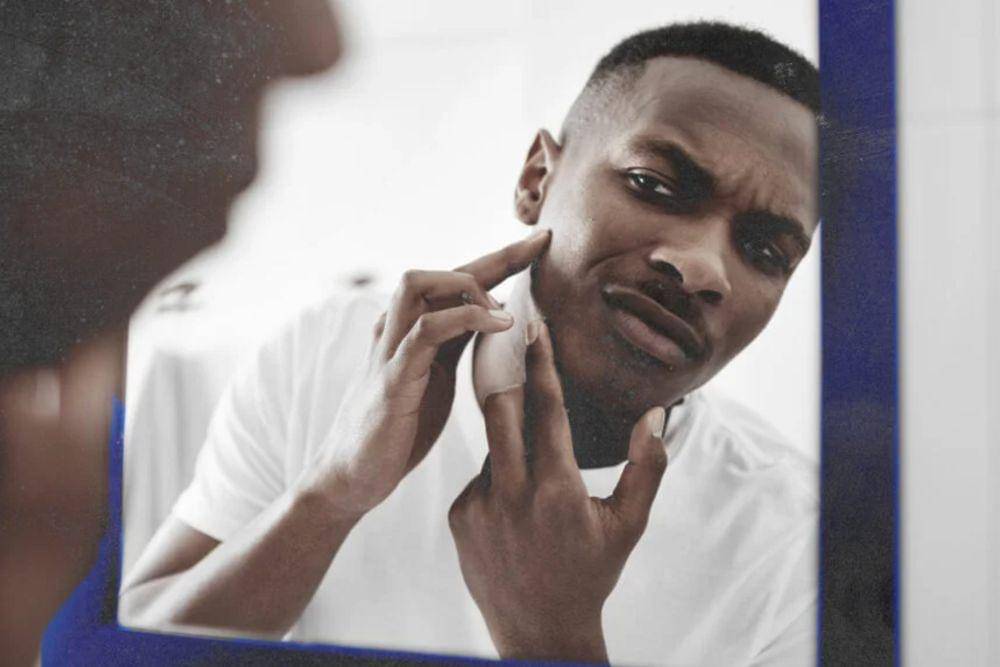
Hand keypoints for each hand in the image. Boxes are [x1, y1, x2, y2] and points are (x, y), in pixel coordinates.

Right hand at [297, 230, 550, 519]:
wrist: (352, 477)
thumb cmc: (397, 429)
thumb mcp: (436, 379)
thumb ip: (457, 346)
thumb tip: (500, 322)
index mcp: (413, 330)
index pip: (457, 282)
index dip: (500, 259)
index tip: (541, 242)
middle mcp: (397, 330)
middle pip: (440, 271)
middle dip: (494, 257)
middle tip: (537, 253)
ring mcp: (390, 351)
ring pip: (418, 284)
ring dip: (470, 284)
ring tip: (508, 311)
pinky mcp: (392, 379)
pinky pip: (424, 331)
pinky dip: (464, 318)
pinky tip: (498, 324)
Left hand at [448, 321, 667, 663]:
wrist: (538, 630)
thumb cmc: (592, 574)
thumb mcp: (628, 525)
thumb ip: (646, 467)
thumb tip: (656, 414)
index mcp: (557, 490)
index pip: (547, 409)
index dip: (542, 363)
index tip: (534, 327)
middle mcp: (512, 494)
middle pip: (500, 410)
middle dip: (512, 383)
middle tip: (519, 362)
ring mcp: (478, 506)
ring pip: (492, 445)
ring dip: (512, 441)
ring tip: (536, 476)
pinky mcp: (458, 518)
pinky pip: (478, 477)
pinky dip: (499, 479)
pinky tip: (516, 513)